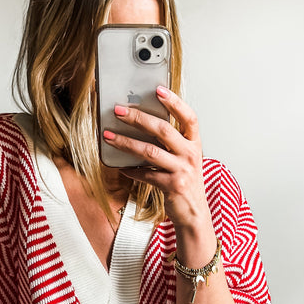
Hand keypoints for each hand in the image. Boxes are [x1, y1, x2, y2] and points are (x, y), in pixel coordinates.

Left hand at [102, 87, 210, 235]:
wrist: (194, 213)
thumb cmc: (186, 183)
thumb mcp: (185, 159)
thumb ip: (172, 143)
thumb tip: (143, 124)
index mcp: (195, 144)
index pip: (188, 117)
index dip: (175, 102)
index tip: (158, 89)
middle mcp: (191, 154)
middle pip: (163, 129)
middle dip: (138, 118)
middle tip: (119, 111)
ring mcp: (182, 170)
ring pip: (150, 151)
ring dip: (126, 142)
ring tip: (109, 136)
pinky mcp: (172, 186)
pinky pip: (146, 174)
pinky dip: (131, 170)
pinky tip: (121, 166)